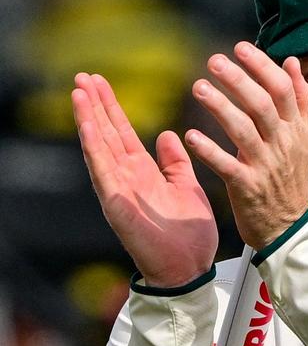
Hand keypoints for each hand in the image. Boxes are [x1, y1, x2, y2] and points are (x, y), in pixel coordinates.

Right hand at [71, 73, 217, 287]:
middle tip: (83, 76)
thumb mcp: (186, 187)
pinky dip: (95, 148)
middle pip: (107, 135)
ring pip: (100, 148)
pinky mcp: (118, 206)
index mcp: (143, 173)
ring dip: (89, 120)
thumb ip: (174, 162)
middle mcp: (127, 179)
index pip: (122, 134)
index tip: (101, 83)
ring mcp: (119, 191)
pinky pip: (104, 172)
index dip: (112, 109)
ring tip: (79, 91)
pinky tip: (88, 126)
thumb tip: (166, 134)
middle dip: (96, 106)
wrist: (190, 268)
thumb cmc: (189, 233)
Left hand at [185, 42, 307, 250]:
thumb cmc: (291, 176)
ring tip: (199, 87)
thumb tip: (292, 60)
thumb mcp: (302, 137)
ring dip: (221, 107)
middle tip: (214, 61)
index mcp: (296, 129)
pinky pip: (227, 166)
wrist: (290, 226)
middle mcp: (283, 144)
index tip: (240, 47)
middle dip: (239, 80)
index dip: (262, 66)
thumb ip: (298, 99)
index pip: (282, 90)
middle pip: (262, 105)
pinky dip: (209, 150)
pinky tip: (189, 136)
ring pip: (244, 130)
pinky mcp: (248, 188)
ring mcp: (266, 166)